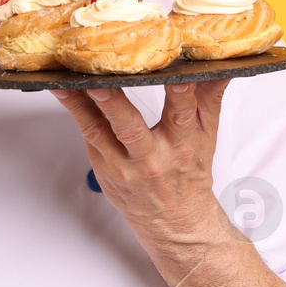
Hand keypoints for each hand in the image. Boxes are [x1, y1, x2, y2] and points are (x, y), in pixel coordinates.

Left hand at [49, 79, 232, 245]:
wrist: (173, 221)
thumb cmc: (190, 174)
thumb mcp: (208, 136)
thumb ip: (209, 97)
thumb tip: (221, 65)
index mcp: (181, 146)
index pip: (181, 113)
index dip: (177, 91)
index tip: (169, 70)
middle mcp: (151, 158)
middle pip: (129, 128)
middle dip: (112, 103)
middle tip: (97, 80)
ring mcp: (123, 166)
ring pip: (97, 131)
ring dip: (78, 104)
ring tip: (64, 81)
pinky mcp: (103, 169)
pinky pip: (87, 136)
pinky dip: (75, 112)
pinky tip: (64, 91)